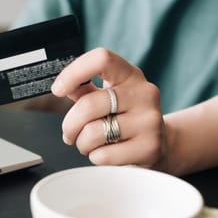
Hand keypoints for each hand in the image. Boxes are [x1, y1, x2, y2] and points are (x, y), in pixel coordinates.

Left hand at [51, 48, 168, 170]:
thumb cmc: (126, 118)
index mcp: (130, 75)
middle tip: (69, 133)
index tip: (57, 89)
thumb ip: (85, 90)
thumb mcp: (109, 97)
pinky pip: (103, 156)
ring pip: (93, 133)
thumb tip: (64, 87)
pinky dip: (95, 157)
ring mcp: (149, 121)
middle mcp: (144, 93)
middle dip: (70, 124)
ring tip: (90, 144)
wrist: (161, 144)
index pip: (101, 59)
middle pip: (89, 105)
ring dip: (82, 143)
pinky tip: (106, 153)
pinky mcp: (149, 148)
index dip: (73, 73)